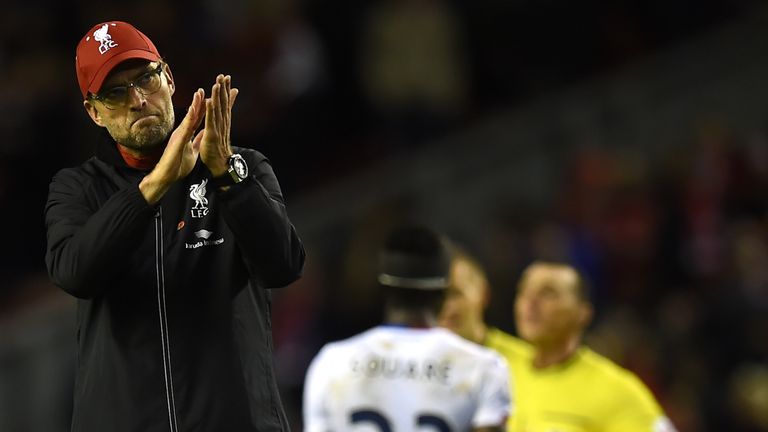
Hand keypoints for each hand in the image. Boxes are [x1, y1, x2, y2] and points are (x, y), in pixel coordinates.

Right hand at [139, 89, 205, 203]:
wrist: (167, 176)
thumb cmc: (178, 165)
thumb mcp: (193, 150)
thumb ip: (198, 140)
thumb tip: (204, 134)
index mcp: (190, 133)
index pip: (202, 117)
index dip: (210, 107)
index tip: (218, 97)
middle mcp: (185, 130)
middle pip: (198, 112)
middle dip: (205, 100)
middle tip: (212, 88)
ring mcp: (181, 132)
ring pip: (191, 115)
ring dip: (196, 103)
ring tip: (202, 91)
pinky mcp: (179, 137)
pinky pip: (187, 124)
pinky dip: (192, 114)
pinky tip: (196, 106)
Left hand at [200, 74, 238, 176]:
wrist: (220, 165)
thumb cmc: (217, 150)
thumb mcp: (218, 132)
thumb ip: (220, 121)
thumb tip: (223, 113)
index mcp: (222, 121)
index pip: (224, 103)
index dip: (225, 90)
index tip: (226, 78)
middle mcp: (222, 123)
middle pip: (223, 103)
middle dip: (223, 89)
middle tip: (224, 75)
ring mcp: (217, 128)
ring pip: (218, 109)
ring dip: (218, 96)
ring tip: (217, 83)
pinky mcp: (212, 135)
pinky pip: (211, 120)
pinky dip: (211, 110)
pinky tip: (210, 101)